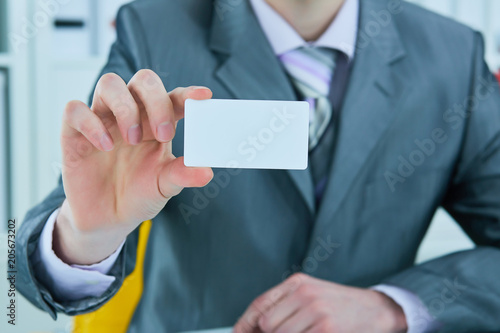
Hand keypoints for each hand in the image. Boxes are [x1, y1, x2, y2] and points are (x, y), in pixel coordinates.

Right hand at [53, 70, 213, 264]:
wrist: (108, 218)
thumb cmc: (140, 194)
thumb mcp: (165, 185)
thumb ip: (183, 175)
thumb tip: (207, 172)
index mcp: (158, 122)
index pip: (174, 97)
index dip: (188, 93)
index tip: (203, 96)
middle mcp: (132, 113)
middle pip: (143, 80)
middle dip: (156, 100)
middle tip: (163, 135)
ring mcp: (103, 119)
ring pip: (109, 84)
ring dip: (125, 107)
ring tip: (132, 140)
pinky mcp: (75, 133)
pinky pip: (75, 110)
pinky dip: (91, 123)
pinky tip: (105, 146)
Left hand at [234, 273, 407, 332]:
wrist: (377, 310)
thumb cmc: (340, 305)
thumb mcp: (311, 295)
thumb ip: (284, 306)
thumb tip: (254, 326)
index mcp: (297, 283)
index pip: (259, 305)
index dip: (244, 324)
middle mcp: (304, 293)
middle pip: (267, 324)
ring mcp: (316, 311)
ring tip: (306, 331)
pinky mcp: (327, 329)